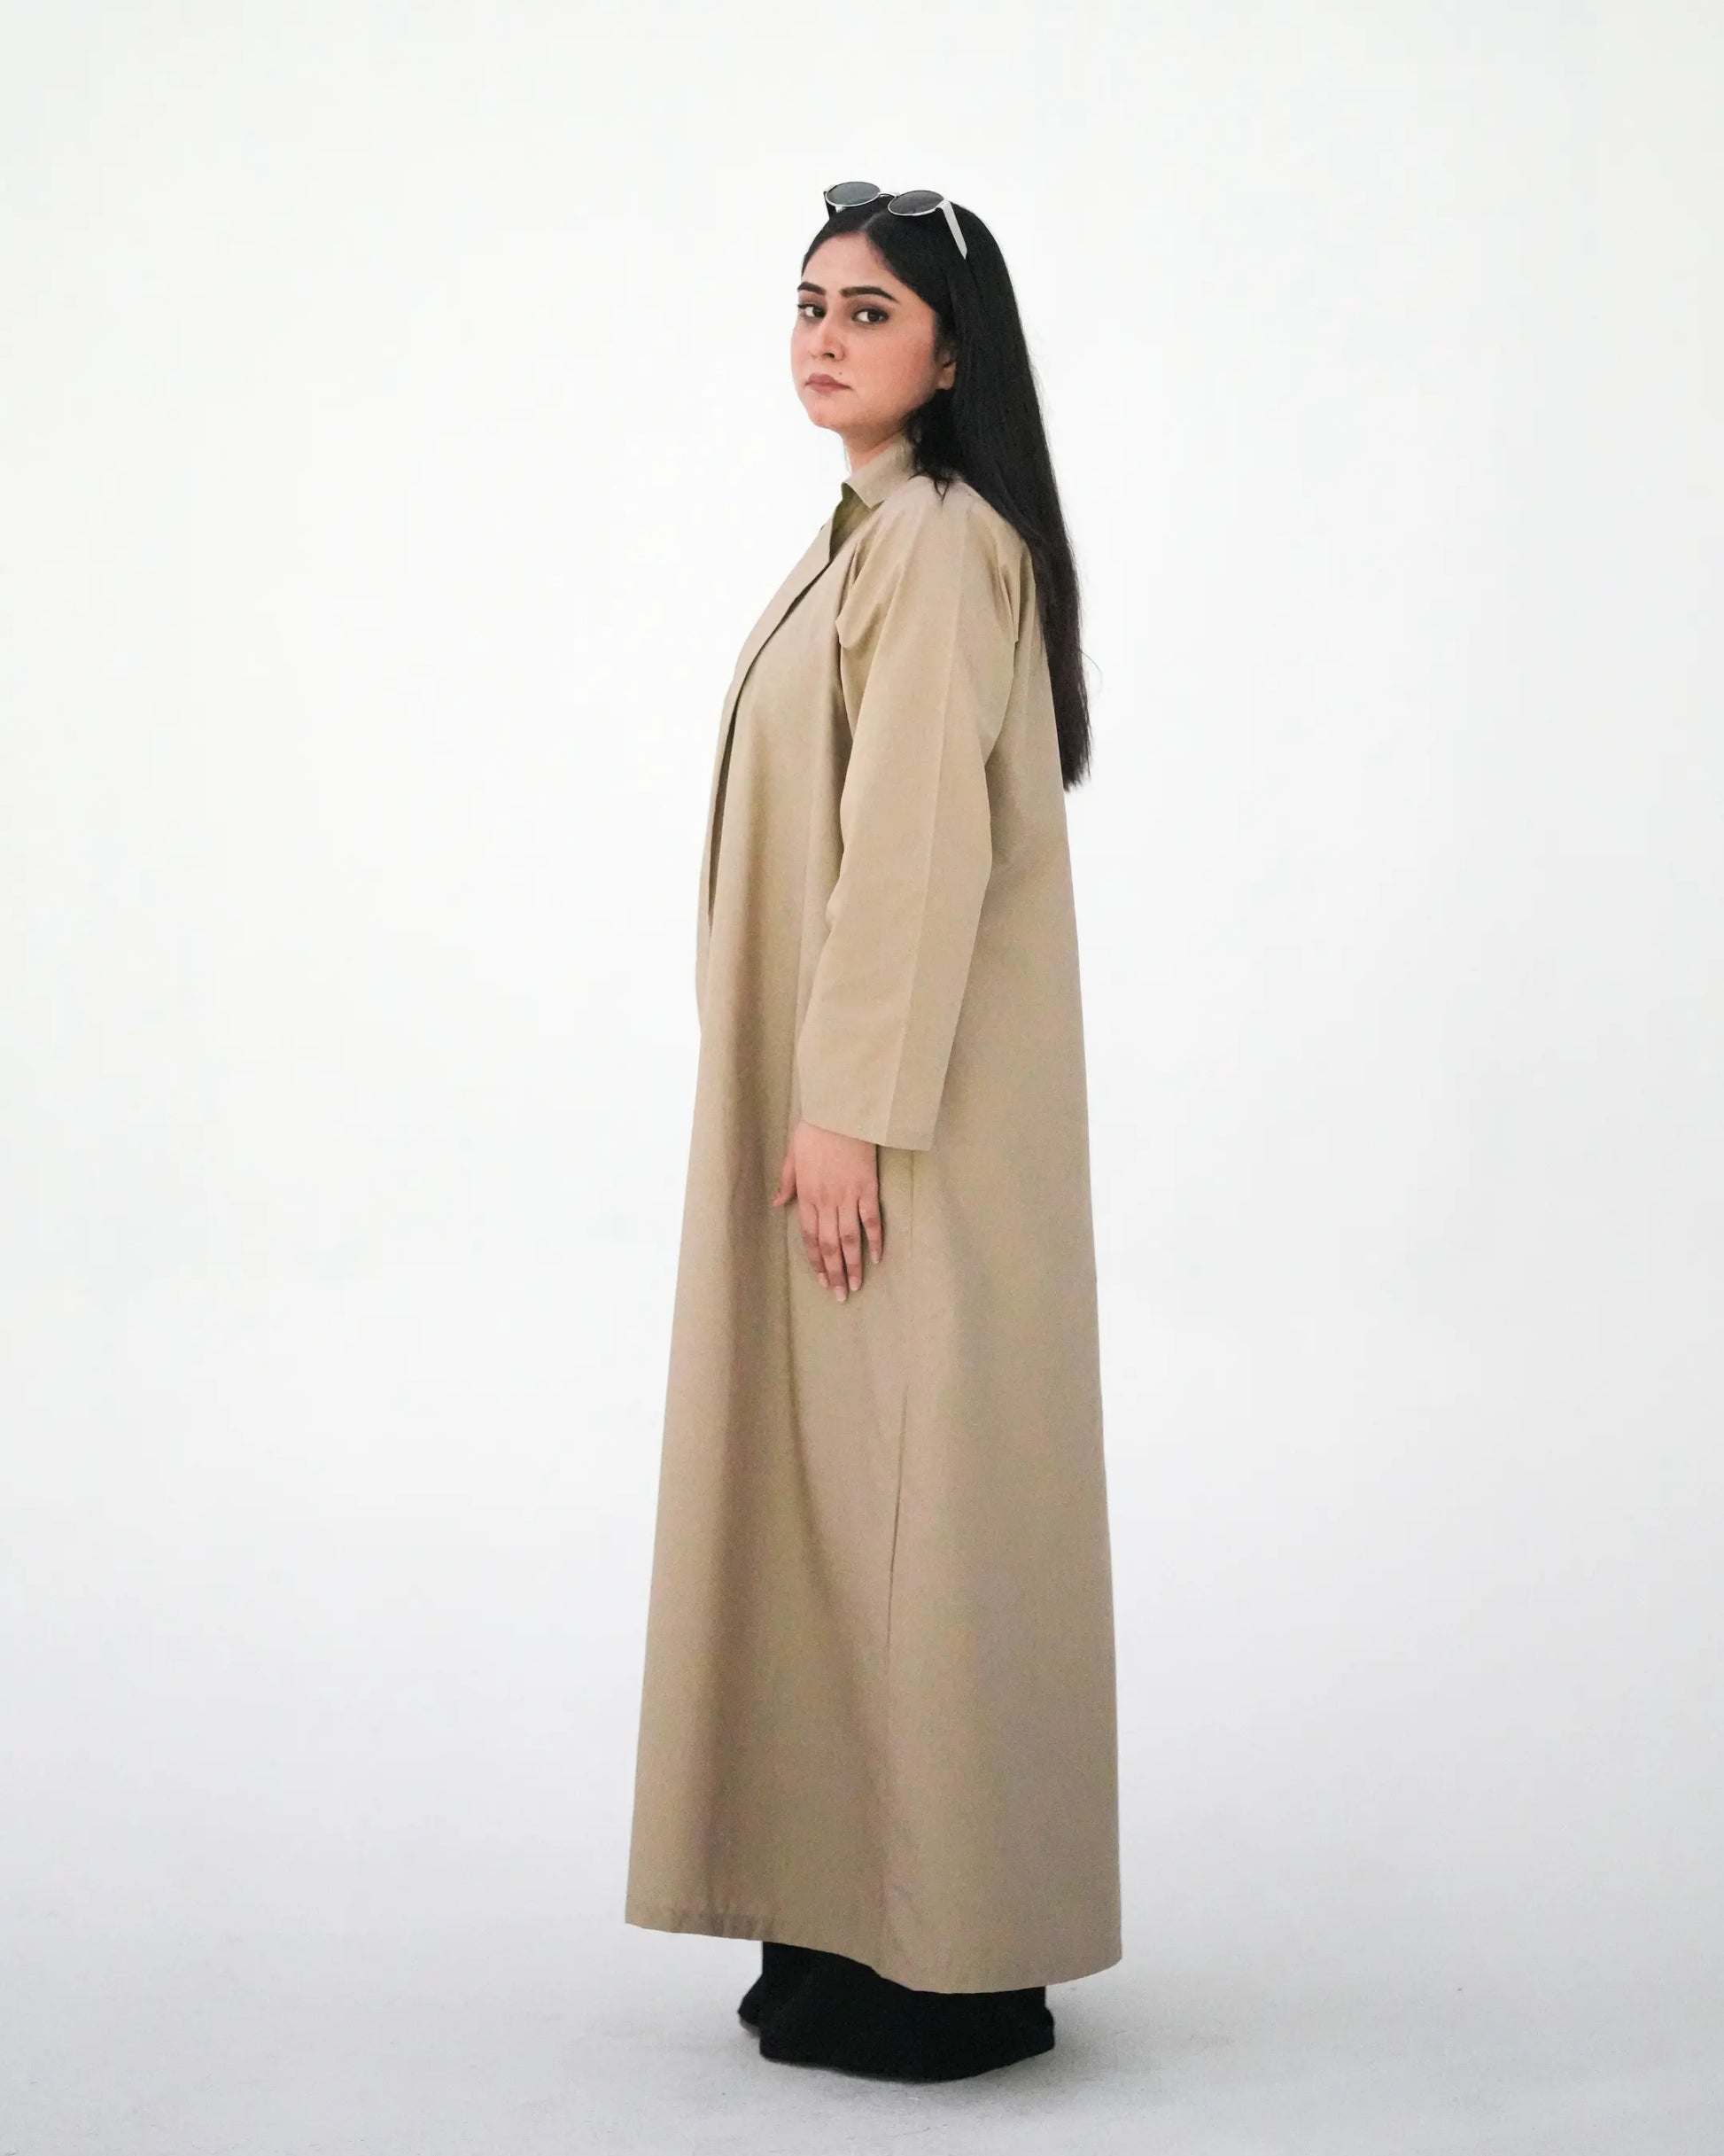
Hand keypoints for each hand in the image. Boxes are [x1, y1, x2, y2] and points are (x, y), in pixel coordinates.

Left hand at [770, 1119, 883, 1301]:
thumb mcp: (792, 1154)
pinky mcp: (867, 1187)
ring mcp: (848, 1195)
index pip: (809, 1237)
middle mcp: (826, 1200)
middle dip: (833, 1273)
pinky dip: (875, 1239)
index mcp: (807, 1194)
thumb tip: (776, 1203)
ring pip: (850, 1239)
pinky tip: (877, 1258)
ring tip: (855, 1286)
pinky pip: (872, 1219)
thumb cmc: (815, 1128)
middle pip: (829, 1245)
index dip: (815, 1262)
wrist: (841, 1109)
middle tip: (838, 1296)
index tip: (821, 1281)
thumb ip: (786, 1182)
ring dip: (852, 1265)